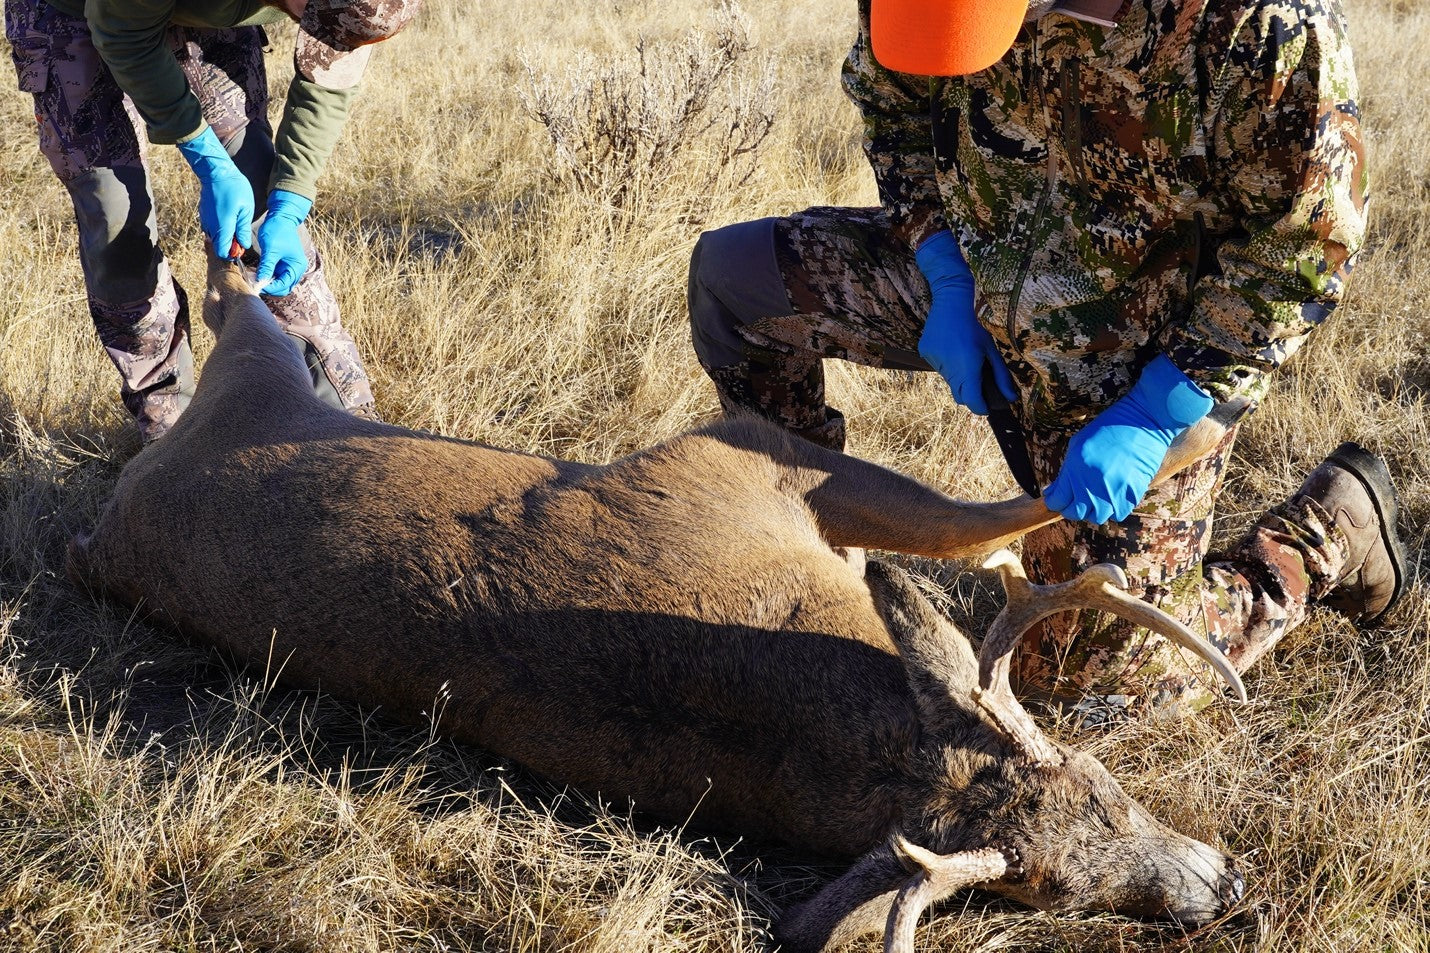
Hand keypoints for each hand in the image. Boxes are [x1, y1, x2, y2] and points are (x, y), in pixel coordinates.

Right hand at [176, 125, 253, 258]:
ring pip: (215, 238)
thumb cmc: (235, 189)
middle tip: (241, 234)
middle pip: (218, 246)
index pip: (222, 252)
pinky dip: (220, 228)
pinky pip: (211, 228)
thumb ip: (243, 229)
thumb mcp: (246, 210)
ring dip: (225, 236)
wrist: (216, 172)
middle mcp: (210, 227)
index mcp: (222, 227)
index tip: (241, 246)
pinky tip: (228, 217)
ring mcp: (205, 221)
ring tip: (236, 224)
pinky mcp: (203, 215)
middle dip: (229, 245)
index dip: (232, 254)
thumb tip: (243, 245)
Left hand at [255, 190, 313, 295]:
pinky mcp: (282, 263)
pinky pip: (274, 275)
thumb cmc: (278, 231)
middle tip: (254, 284)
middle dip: (269, 287)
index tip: (256, 285)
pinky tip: (255, 273)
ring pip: (278, 282)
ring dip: (267, 283)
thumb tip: (260, 282)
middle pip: (283, 287)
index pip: (284, 285)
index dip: (271, 288)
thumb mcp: (270, 250)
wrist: (281, 217)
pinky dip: (265, 276)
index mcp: (296, 267)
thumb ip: (266, 266)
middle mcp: (295, 269)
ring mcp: (289, 267)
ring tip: (253, 279)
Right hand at [915, 230, 1015, 414]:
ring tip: (963, 356)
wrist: (951, 302)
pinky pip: (939, 369)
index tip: (986, 406)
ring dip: (958, 377)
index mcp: (968, 366)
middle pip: (960, 395)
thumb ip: (1001, 376)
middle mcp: (949, 366)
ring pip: (949, 381)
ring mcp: (934, 360)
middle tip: (978, 380)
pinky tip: (951, 348)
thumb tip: (1011, 398)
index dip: (980, 407)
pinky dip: (947, 365)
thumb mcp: (992, 350)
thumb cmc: (975, 326)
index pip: (971, 400)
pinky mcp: (925, 353)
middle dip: (970, 393)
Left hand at [1045, 354, 1214, 523]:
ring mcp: (1114, 490)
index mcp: (1075, 470)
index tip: (1054, 496)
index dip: (1053, 500)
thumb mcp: (1078, 444)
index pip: (1057, 501)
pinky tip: (1111, 497)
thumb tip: (1055, 489)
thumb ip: (1067, 470)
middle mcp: (1093, 484)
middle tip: (1073, 500)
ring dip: (1093, 511)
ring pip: (1098, 517)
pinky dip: (1113, 509)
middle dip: (1071, 508)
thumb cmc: (1108, 427)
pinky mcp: (1133, 492)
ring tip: (1093, 500)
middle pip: (1076, 513)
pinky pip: (1119, 513)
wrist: (1144, 420)